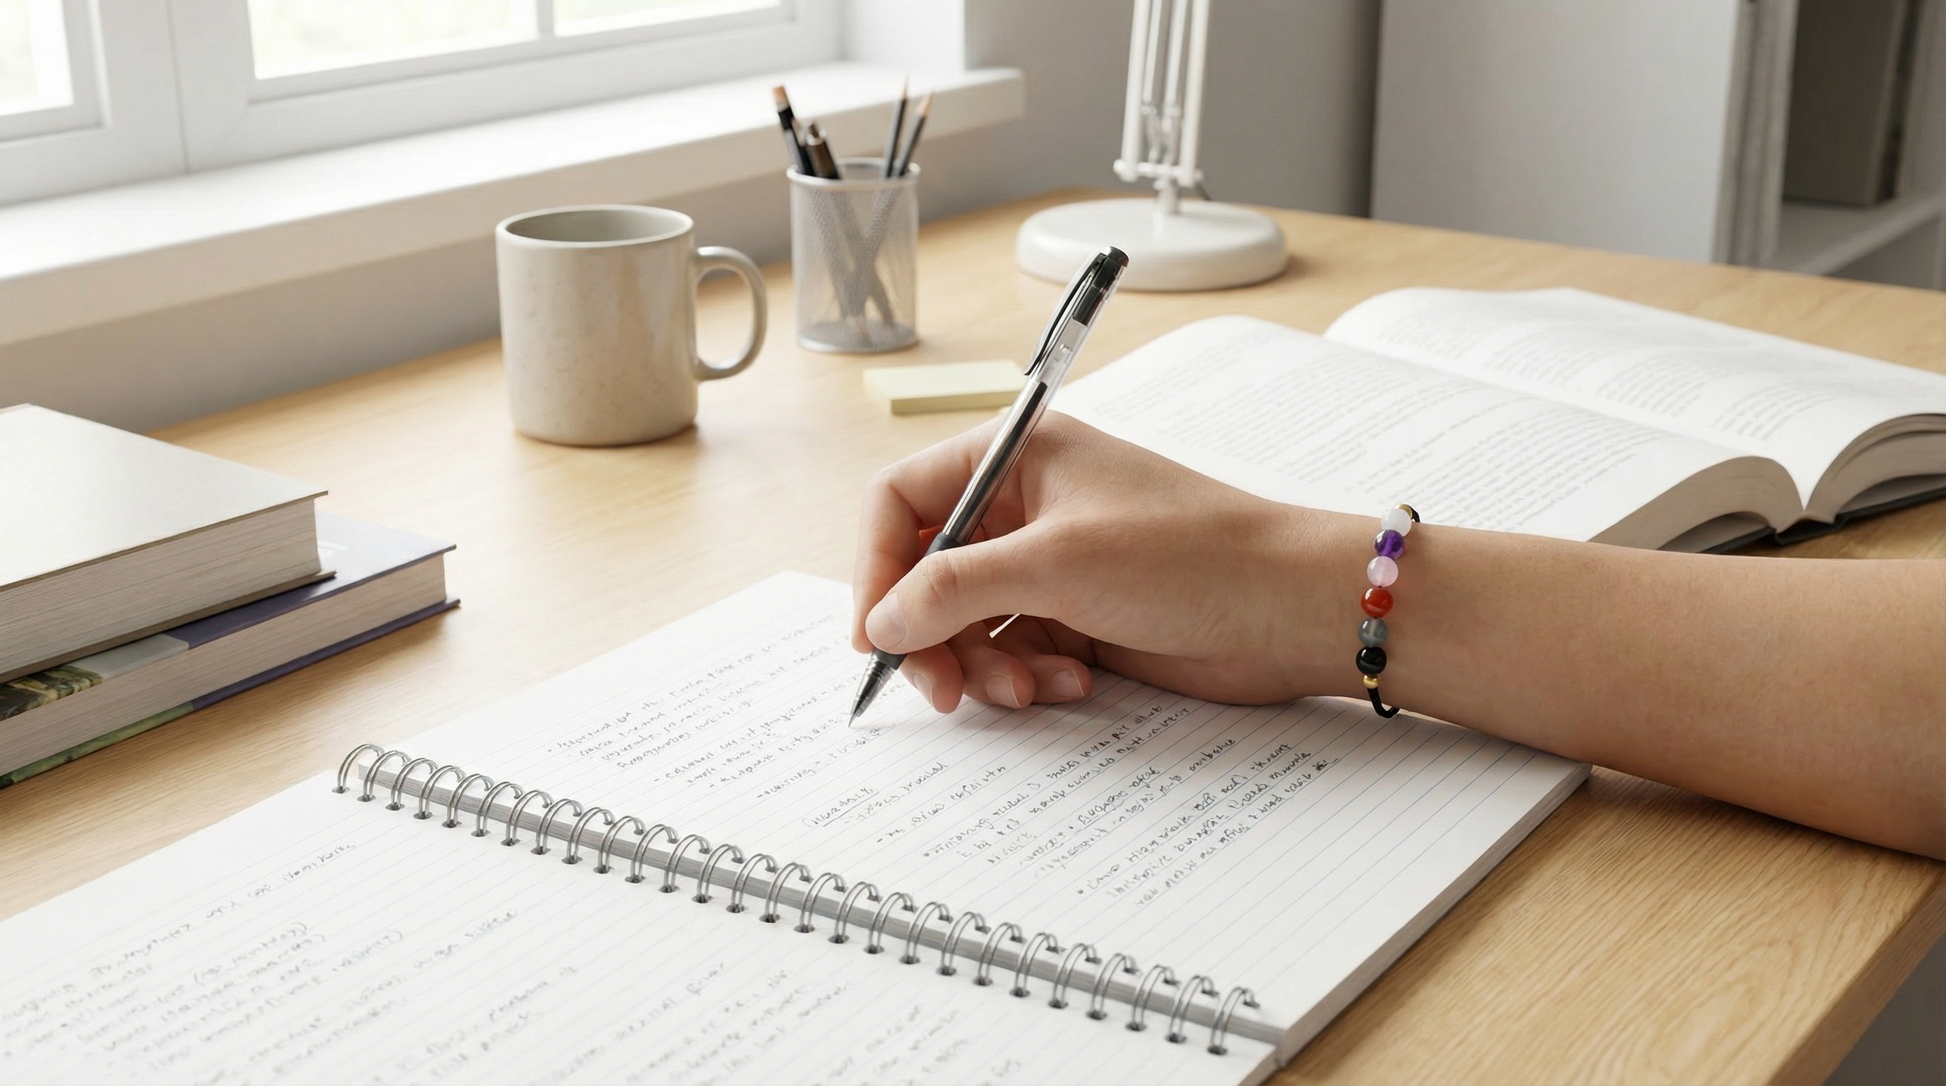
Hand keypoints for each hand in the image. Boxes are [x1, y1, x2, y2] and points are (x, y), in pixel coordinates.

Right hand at [851, 413, 1367, 711]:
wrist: (1290, 609)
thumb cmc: (1191, 555)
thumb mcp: (1054, 564)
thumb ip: (952, 590)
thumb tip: (880, 622)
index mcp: (1016, 456)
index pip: (901, 502)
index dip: (876, 567)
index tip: (874, 634)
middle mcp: (1025, 505)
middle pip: (927, 573)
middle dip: (930, 636)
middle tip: (941, 690)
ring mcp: (1051, 564)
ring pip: (966, 624)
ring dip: (984, 666)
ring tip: (1028, 689)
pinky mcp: (1078, 616)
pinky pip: (1014, 652)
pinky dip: (1029, 676)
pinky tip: (1073, 682)